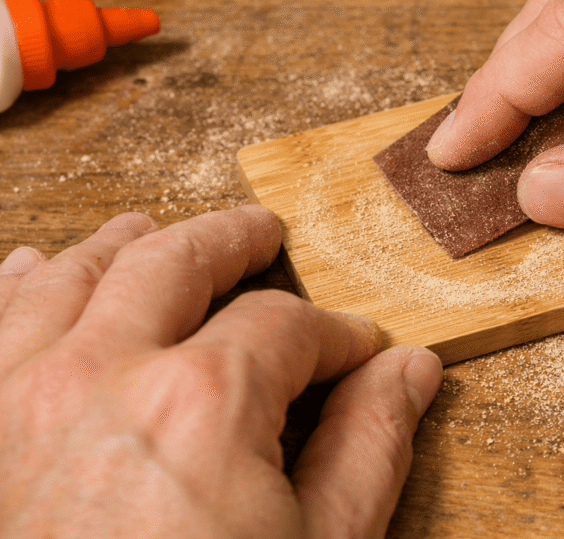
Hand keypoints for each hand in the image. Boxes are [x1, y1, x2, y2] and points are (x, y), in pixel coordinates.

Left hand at [0, 206, 442, 536]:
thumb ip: (368, 448)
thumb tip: (409, 371)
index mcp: (203, 403)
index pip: (286, 325)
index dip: (333, 332)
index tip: (353, 349)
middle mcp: (99, 376)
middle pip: (174, 261)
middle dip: (230, 240)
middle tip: (258, 231)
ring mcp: (14, 400)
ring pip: (70, 274)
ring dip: (121, 242)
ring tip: (150, 229)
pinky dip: (16, 282)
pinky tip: (35, 269)